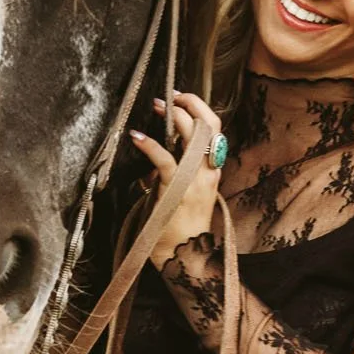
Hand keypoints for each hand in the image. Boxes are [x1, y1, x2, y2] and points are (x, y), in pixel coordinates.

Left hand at [129, 90, 224, 267]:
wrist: (184, 255)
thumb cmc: (180, 226)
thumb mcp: (186, 193)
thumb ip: (177, 172)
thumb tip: (158, 154)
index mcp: (212, 170)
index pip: (215, 130)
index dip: (200, 109)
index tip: (182, 99)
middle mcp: (208, 171)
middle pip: (210, 125)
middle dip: (190, 104)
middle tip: (170, 97)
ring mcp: (194, 180)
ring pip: (193, 135)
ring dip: (174, 116)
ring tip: (156, 106)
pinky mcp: (176, 188)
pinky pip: (164, 159)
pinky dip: (149, 144)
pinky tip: (137, 137)